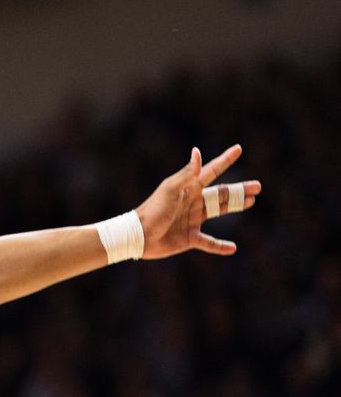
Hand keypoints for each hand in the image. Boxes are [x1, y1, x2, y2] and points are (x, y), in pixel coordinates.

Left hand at [136, 144, 261, 258]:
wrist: (138, 236)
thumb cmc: (153, 210)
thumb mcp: (171, 190)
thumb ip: (187, 174)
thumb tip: (197, 152)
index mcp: (188, 189)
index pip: (211, 171)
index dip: (225, 160)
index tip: (238, 149)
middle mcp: (192, 203)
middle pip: (221, 194)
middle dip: (239, 190)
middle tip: (257, 186)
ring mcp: (192, 220)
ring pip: (219, 212)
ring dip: (235, 207)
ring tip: (251, 201)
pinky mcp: (189, 238)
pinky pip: (209, 243)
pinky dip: (220, 246)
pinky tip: (233, 248)